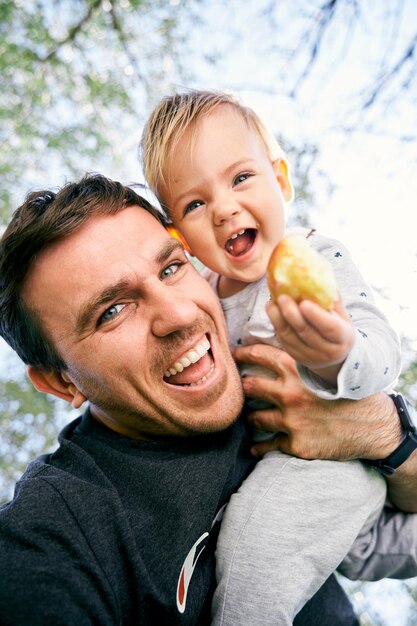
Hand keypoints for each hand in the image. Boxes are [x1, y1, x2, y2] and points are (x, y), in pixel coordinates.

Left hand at [234, 343, 400, 460]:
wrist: (373, 426)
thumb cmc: (350, 394)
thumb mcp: (326, 370)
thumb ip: (302, 362)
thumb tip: (279, 350)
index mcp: (297, 371)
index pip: (260, 355)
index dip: (243, 353)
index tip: (234, 354)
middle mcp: (289, 394)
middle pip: (250, 386)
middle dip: (243, 387)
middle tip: (239, 388)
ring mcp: (291, 421)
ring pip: (255, 418)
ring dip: (251, 418)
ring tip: (250, 417)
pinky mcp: (296, 444)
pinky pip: (268, 445)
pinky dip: (259, 447)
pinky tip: (256, 447)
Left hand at [266, 295, 354, 382]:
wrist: (335, 356)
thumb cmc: (337, 327)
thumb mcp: (341, 315)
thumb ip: (331, 299)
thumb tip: (318, 275)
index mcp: (342, 338)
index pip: (330, 328)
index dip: (316, 316)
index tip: (304, 303)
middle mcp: (327, 351)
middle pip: (306, 333)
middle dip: (292, 314)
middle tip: (282, 297)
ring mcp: (310, 356)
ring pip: (290, 337)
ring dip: (278, 318)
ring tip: (272, 303)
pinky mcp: (296, 356)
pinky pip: (283, 340)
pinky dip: (276, 324)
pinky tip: (272, 310)